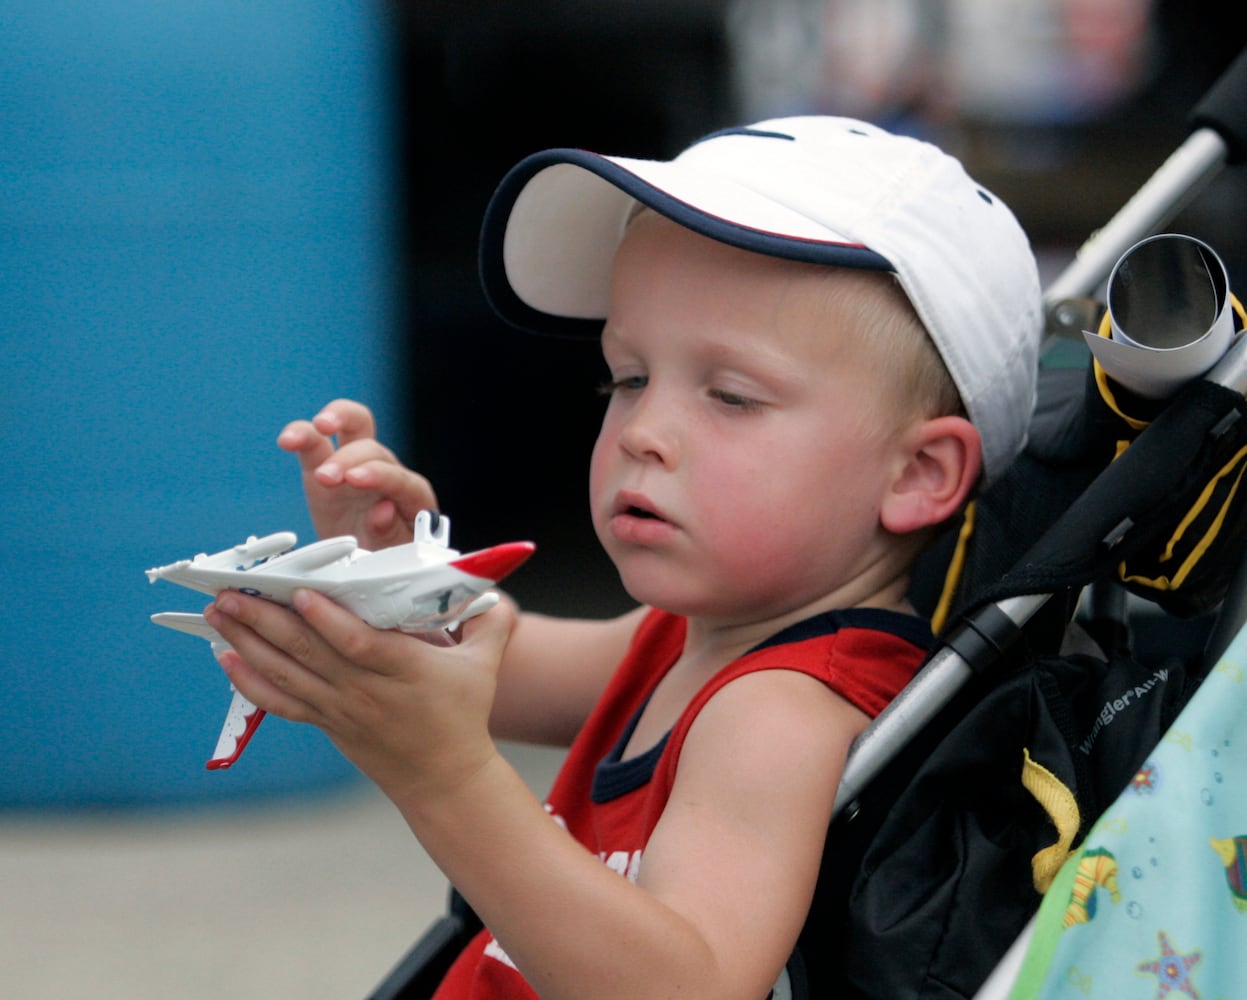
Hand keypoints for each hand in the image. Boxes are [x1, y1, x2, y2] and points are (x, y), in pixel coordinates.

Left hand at [204, 588, 515, 805]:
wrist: (443, 779)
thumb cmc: (463, 716)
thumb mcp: (484, 666)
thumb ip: (492, 623)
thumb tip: (495, 588)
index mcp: (405, 671)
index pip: (360, 644)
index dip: (328, 620)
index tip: (301, 594)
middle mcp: (365, 692)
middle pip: (309, 654)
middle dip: (264, 621)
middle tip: (230, 592)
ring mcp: (340, 710)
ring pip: (286, 673)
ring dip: (246, 642)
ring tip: (218, 613)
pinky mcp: (326, 722)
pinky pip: (280, 702)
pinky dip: (249, 680)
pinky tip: (226, 656)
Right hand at [278, 399, 437, 549]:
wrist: (368, 560)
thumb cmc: (388, 555)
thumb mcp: (394, 554)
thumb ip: (390, 534)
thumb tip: (382, 511)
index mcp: (411, 496)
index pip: (400, 478)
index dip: (379, 474)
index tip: (355, 480)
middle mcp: (384, 473)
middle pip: (374, 448)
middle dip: (351, 458)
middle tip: (331, 477)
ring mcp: (354, 466)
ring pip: (353, 425)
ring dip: (334, 422)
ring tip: (307, 434)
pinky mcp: (323, 467)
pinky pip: (315, 443)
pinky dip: (302, 435)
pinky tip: (287, 439)